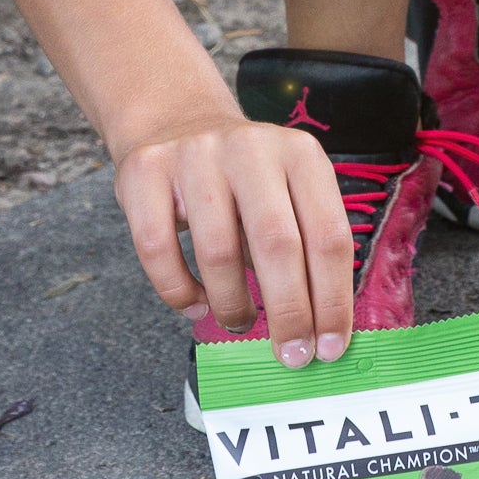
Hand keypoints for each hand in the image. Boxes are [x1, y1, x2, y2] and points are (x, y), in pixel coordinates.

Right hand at [113, 113, 356, 367]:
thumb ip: (303, 244)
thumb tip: (319, 329)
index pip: (328, 235)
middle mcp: (251, 148)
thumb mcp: (286, 190)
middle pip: (278, 245)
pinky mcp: (145, 172)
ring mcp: (195, 156)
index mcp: (300, 154)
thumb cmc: (243, 178)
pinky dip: (179, 292)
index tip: (330, 347)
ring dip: (232, 304)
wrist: (176, 122)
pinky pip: (159, 251)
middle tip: (290, 355)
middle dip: (289, 313)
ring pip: (218, 252)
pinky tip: (195, 305)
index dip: (333, 299)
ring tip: (238, 322)